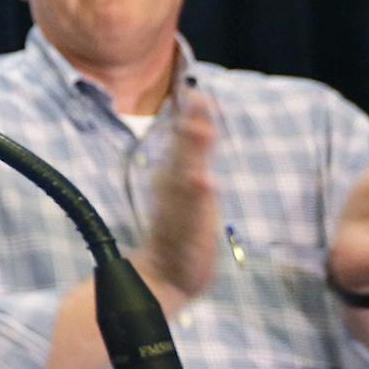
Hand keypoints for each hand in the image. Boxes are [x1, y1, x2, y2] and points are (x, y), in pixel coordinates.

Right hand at [131, 91, 218, 306]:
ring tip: (200, 130)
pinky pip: (192, 211)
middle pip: (183, 152)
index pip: (184, 141)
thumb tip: (197, 129)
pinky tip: (205, 180)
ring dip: (193, 153)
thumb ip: (191, 162)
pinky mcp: (185, 231)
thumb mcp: (187, 193)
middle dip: (191, 127)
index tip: (198, 91)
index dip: (192, 116)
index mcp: (175, 177)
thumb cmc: (180, 232)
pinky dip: (198, 195)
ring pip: (186, 175)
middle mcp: (173, 188)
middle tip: (198, 99)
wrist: (162, 276)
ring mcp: (178, 209)